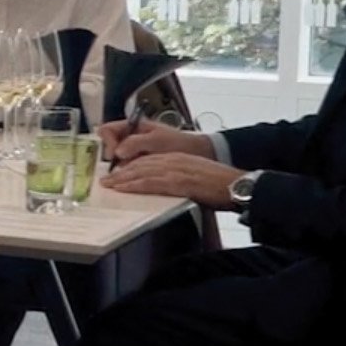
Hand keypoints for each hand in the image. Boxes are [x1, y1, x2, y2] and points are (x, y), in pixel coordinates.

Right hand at [97, 118, 209, 163]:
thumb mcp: (157, 140)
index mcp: (133, 126)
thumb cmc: (179, 143)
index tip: (116, 153)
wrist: (196, 154)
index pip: (107, 130)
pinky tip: (137, 173)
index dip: (108, 141)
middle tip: (123, 163)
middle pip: (109, 144)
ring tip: (133, 168)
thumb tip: (117, 152)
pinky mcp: (139, 162)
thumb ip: (135, 143)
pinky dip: (129, 170)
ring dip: (121, 164)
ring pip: (116, 157)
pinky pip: (126, 166)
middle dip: (114, 155)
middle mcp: (131, 137)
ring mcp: (134, 150)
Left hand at [102, 152, 241, 208]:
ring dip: (122, 178)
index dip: (131, 165)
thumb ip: (180, 177)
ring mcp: (176, 170)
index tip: (118, 172)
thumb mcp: (197, 173)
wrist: (239, 185)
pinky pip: (151, 182)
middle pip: (141, 164)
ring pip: (142, 172)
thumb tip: (168, 186)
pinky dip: (134, 185)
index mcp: (179, 157)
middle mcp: (174, 160)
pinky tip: (123, 188)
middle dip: (121, 172)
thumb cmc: (222, 184)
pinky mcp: (179, 182)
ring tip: (108, 184)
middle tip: (106, 179)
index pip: (148, 159)